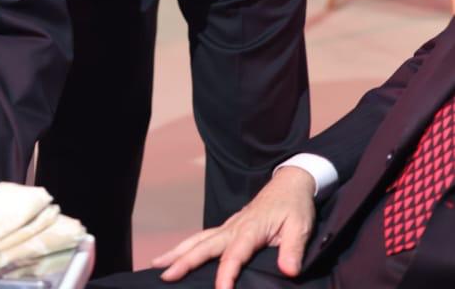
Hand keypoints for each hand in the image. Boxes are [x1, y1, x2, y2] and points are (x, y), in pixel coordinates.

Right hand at [153, 167, 315, 288]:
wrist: (290, 183)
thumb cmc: (295, 206)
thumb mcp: (301, 227)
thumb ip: (293, 249)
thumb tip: (288, 271)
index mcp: (251, 229)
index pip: (235, 254)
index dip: (227, 274)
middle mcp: (234, 226)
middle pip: (205, 245)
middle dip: (184, 261)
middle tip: (165, 275)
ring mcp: (230, 225)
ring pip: (199, 240)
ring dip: (178, 252)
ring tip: (157, 264)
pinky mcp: (230, 227)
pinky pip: (205, 238)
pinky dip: (188, 247)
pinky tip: (177, 255)